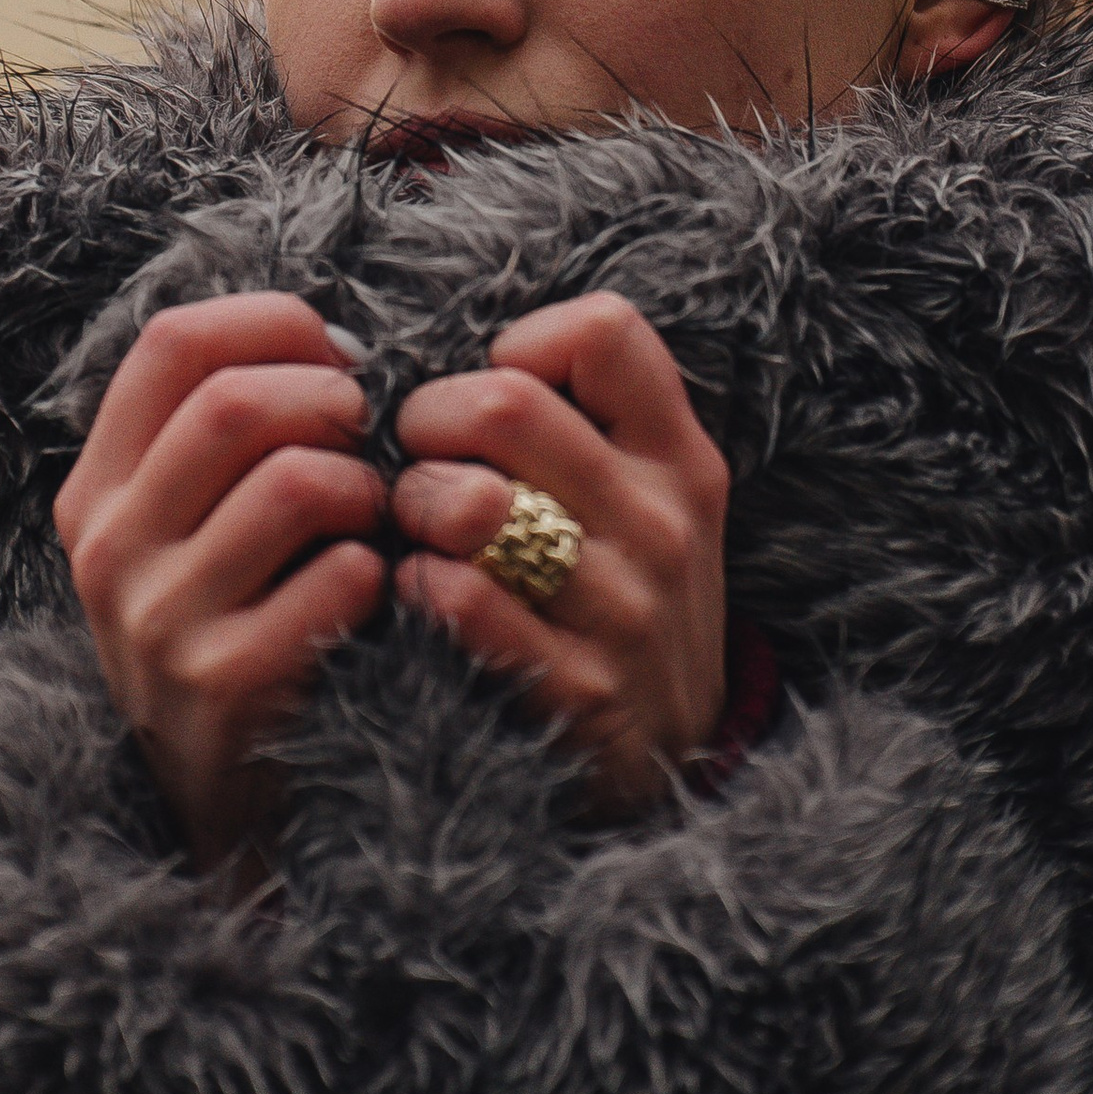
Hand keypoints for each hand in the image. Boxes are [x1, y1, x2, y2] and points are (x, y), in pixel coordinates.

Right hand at [53, 294, 387, 873]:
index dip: (273, 325)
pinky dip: (376, 569)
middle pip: (235, 402)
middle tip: (366, 439)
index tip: (333, 358)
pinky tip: (368, 592)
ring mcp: (157, 621)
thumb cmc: (234, 627)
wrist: (218, 802)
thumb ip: (225, 436)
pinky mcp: (222, 684)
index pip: (174, 343)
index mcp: (96, 490)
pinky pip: (337, 576)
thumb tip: (332, 346)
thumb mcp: (187, 530)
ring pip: (295, 482)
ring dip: (364, 487)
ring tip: (369, 520)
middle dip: (332, 402)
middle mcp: (108, 549)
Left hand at [390, 293, 728, 820]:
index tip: (496, 395)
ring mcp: (625, 611)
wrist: (667, 760)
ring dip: (413, 506)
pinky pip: (463, 603)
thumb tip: (458, 358)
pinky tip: (421, 591)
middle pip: (506, 404)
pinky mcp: (578, 691)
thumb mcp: (644, 501)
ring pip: (473, 503)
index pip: (605, 332)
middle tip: (418, 461)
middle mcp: (663, 525)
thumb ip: (578, 423)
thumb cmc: (620, 600)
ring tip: (416, 527)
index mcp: (679, 459)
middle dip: (426, 422)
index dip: (521, 346)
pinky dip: (417, 585)